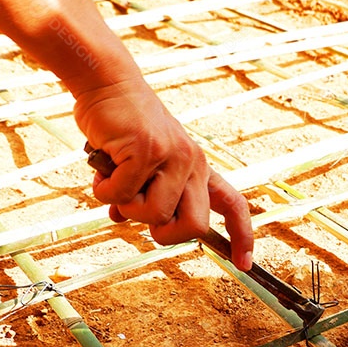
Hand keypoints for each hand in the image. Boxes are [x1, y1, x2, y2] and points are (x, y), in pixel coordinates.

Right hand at [74, 80, 253, 269]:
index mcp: (198, 168)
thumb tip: (123, 219)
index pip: (232, 205)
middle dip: (163, 234)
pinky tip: (103, 164)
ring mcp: (172, 156)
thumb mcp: (142, 164)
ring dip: (124, 205)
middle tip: (136, 212)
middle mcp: (192, 163)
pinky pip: (121, 196)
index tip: (244, 264)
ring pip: (153, 216)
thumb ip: (143, 193)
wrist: (106, 82)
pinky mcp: (146, 151)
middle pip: (194, 227)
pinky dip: (104, 188)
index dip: (242, 236)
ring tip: (115, 176)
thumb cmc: (122, 126)